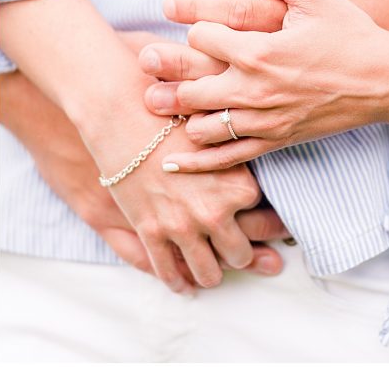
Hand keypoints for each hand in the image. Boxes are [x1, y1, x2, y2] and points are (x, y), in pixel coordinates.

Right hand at [0, 65, 290, 283]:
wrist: (117, 109)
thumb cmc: (165, 106)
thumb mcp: (213, 122)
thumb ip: (237, 143)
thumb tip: (257, 138)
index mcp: (236, 184)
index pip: (266, 221)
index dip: (267, 226)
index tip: (270, 231)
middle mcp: (214, 212)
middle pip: (240, 254)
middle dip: (241, 255)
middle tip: (239, 253)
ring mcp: (180, 227)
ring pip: (208, 271)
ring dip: (211, 274)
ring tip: (210, 271)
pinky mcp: (149, 232)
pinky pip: (168, 270)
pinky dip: (177, 281)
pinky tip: (181, 282)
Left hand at [156, 0, 388, 172]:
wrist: (388, 80)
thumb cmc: (349, 31)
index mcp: (260, 51)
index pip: (199, 38)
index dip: (199, 29)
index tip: (212, 29)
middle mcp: (255, 90)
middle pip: (188, 87)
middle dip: (173, 74)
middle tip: (163, 66)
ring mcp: (264, 122)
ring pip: (199, 125)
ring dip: (183, 114)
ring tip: (176, 102)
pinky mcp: (274, 142)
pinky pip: (225, 158)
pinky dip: (195, 162)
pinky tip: (169, 163)